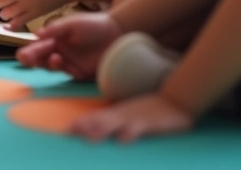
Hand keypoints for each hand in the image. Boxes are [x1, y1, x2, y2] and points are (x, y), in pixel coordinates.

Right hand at [14, 11, 123, 79]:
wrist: (118, 33)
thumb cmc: (94, 24)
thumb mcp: (72, 23)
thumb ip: (54, 29)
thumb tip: (35, 34)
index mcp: (55, 38)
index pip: (37, 46)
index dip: (29, 50)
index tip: (23, 54)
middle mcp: (59, 50)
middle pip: (40, 58)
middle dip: (31, 59)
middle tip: (25, 59)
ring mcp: (69, 62)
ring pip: (49, 66)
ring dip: (45, 62)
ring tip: (51, 57)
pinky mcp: (79, 72)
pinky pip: (64, 73)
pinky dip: (58, 67)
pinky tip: (57, 59)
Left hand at [70, 93, 194, 142]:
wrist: (174, 101)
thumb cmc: (150, 112)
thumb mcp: (130, 115)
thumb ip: (113, 121)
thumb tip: (94, 130)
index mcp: (117, 113)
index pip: (95, 117)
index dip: (81, 123)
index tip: (66, 130)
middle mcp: (122, 115)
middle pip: (100, 120)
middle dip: (86, 126)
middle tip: (70, 132)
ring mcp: (135, 118)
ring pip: (116, 123)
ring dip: (103, 129)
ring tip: (91, 138)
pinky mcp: (150, 123)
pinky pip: (139, 128)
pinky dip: (131, 133)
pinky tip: (124, 140)